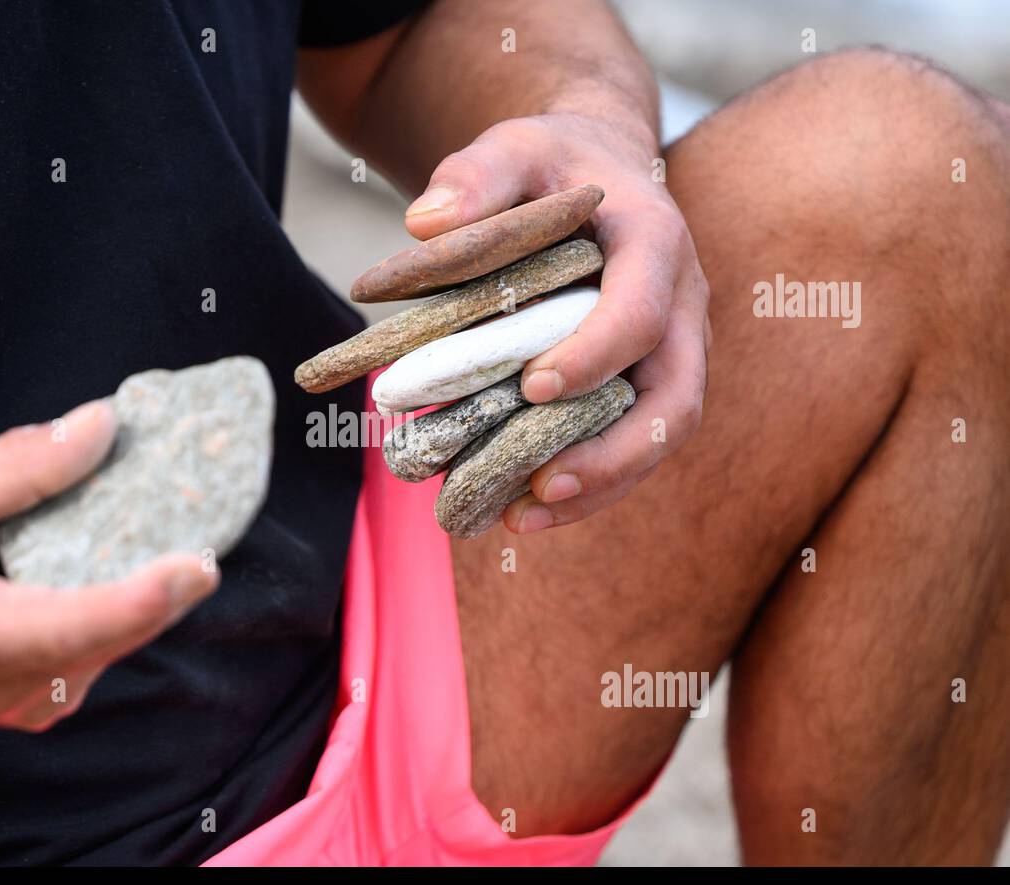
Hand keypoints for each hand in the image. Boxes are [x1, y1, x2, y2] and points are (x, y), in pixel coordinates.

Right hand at [0, 400, 215, 789]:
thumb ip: (17, 468)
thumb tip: (102, 426)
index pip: (87, 626)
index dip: (151, 594)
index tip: (200, 560)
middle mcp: (25, 686)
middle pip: (126, 623)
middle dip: (166, 561)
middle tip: (199, 489)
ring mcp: (43, 700)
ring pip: (124, 631)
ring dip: (145, 573)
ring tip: (161, 507)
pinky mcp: (52, 695)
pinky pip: (106, 638)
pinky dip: (120, 592)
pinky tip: (117, 547)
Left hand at [404, 111, 710, 532]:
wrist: (600, 168)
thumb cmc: (553, 162)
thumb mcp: (513, 145)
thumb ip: (475, 174)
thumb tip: (425, 225)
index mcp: (654, 242)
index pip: (639, 310)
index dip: (594, 354)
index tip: (533, 387)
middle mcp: (681, 304)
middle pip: (676, 397)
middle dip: (615, 453)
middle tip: (541, 488)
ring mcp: (672, 348)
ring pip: (661, 434)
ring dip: (601, 485)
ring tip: (522, 517)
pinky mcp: (648, 379)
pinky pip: (633, 440)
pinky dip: (588, 481)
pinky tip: (524, 508)